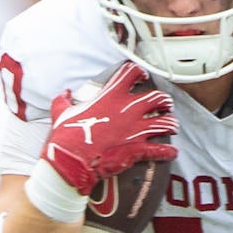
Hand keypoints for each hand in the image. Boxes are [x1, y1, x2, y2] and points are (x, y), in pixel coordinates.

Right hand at [42, 61, 178, 195]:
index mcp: (110, 96)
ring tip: (172, 126)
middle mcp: (128, 110)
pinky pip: (160, 150)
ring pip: (165, 122)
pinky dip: (168, 152)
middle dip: (164, 101)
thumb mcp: (60, 112)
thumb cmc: (65, 136)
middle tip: (165, 104)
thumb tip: (64, 94)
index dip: (139, 72)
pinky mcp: (139, 149)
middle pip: (157, 97)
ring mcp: (136, 129)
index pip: (131, 73)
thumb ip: (63, 100)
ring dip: (171, 124)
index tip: (142, 76)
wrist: (71, 160)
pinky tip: (172, 153)